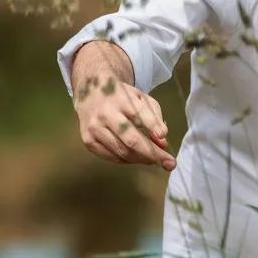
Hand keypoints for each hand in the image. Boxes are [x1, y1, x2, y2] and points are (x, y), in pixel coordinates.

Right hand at [72, 41, 174, 170]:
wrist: (90, 93)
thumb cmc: (122, 97)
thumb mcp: (142, 98)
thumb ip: (155, 117)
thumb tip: (162, 140)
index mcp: (122, 99)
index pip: (139, 114)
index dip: (153, 126)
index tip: (164, 138)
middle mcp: (106, 114)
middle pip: (130, 139)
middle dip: (152, 154)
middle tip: (170, 164)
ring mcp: (94, 129)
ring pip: (121, 151)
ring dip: (142, 159)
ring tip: (156, 161)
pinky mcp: (88, 141)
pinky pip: (111, 157)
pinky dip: (127, 160)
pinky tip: (138, 158)